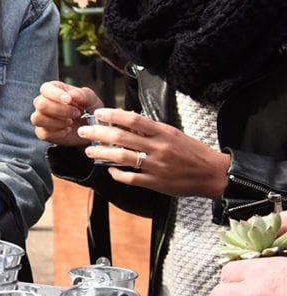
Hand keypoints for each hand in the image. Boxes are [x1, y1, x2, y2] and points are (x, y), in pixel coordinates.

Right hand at [31, 80, 102, 147]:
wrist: (90, 127)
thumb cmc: (88, 108)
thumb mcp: (91, 99)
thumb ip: (83, 95)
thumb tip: (72, 95)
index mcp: (53, 89)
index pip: (46, 89)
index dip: (56, 94)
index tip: (69, 100)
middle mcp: (43, 101)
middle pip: (41, 104)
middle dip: (60, 110)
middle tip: (76, 113)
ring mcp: (41, 117)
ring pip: (37, 119)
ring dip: (57, 122)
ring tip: (70, 122)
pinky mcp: (42, 132)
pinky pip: (44, 133)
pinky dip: (58, 133)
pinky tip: (68, 130)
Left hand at [77, 106, 229, 197]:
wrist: (213, 174)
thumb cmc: (193, 152)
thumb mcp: (174, 134)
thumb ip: (151, 130)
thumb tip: (128, 121)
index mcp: (163, 133)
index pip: (133, 119)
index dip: (113, 115)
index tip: (98, 113)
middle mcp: (158, 148)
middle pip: (121, 137)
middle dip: (98, 133)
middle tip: (83, 131)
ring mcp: (156, 166)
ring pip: (122, 157)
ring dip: (102, 153)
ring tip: (89, 151)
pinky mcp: (156, 182)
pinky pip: (131, 178)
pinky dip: (117, 174)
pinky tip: (110, 170)